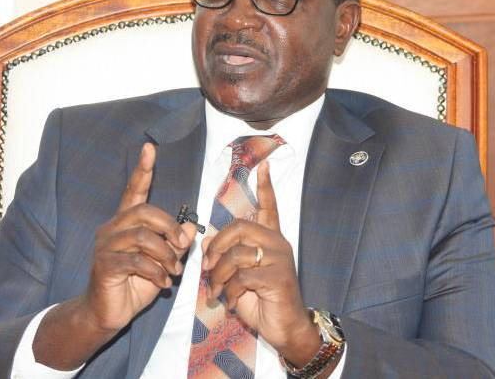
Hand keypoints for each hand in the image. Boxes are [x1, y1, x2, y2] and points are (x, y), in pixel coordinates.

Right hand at [84, 142, 196, 330]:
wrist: (108, 313)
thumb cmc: (136, 284)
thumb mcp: (163, 262)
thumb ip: (175, 244)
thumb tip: (192, 229)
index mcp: (126, 223)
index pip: (134, 191)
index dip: (143, 170)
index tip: (149, 148)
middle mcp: (112, 228)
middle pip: (145, 212)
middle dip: (170, 227)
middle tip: (182, 245)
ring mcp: (105, 246)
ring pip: (143, 237)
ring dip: (166, 254)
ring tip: (173, 271)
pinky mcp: (104, 264)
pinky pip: (137, 261)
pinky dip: (156, 272)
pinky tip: (163, 282)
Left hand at [201, 161, 320, 364]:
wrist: (286, 329)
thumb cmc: (262, 302)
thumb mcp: (240, 277)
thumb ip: (227, 257)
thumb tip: (208, 240)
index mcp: (270, 240)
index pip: (269, 207)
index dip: (265, 187)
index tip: (264, 165)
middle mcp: (277, 244)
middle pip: (239, 228)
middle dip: (217, 247)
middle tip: (208, 268)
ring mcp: (279, 260)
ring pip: (237, 254)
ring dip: (220, 276)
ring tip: (218, 292)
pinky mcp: (278, 278)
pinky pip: (242, 277)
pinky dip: (230, 292)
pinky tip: (231, 303)